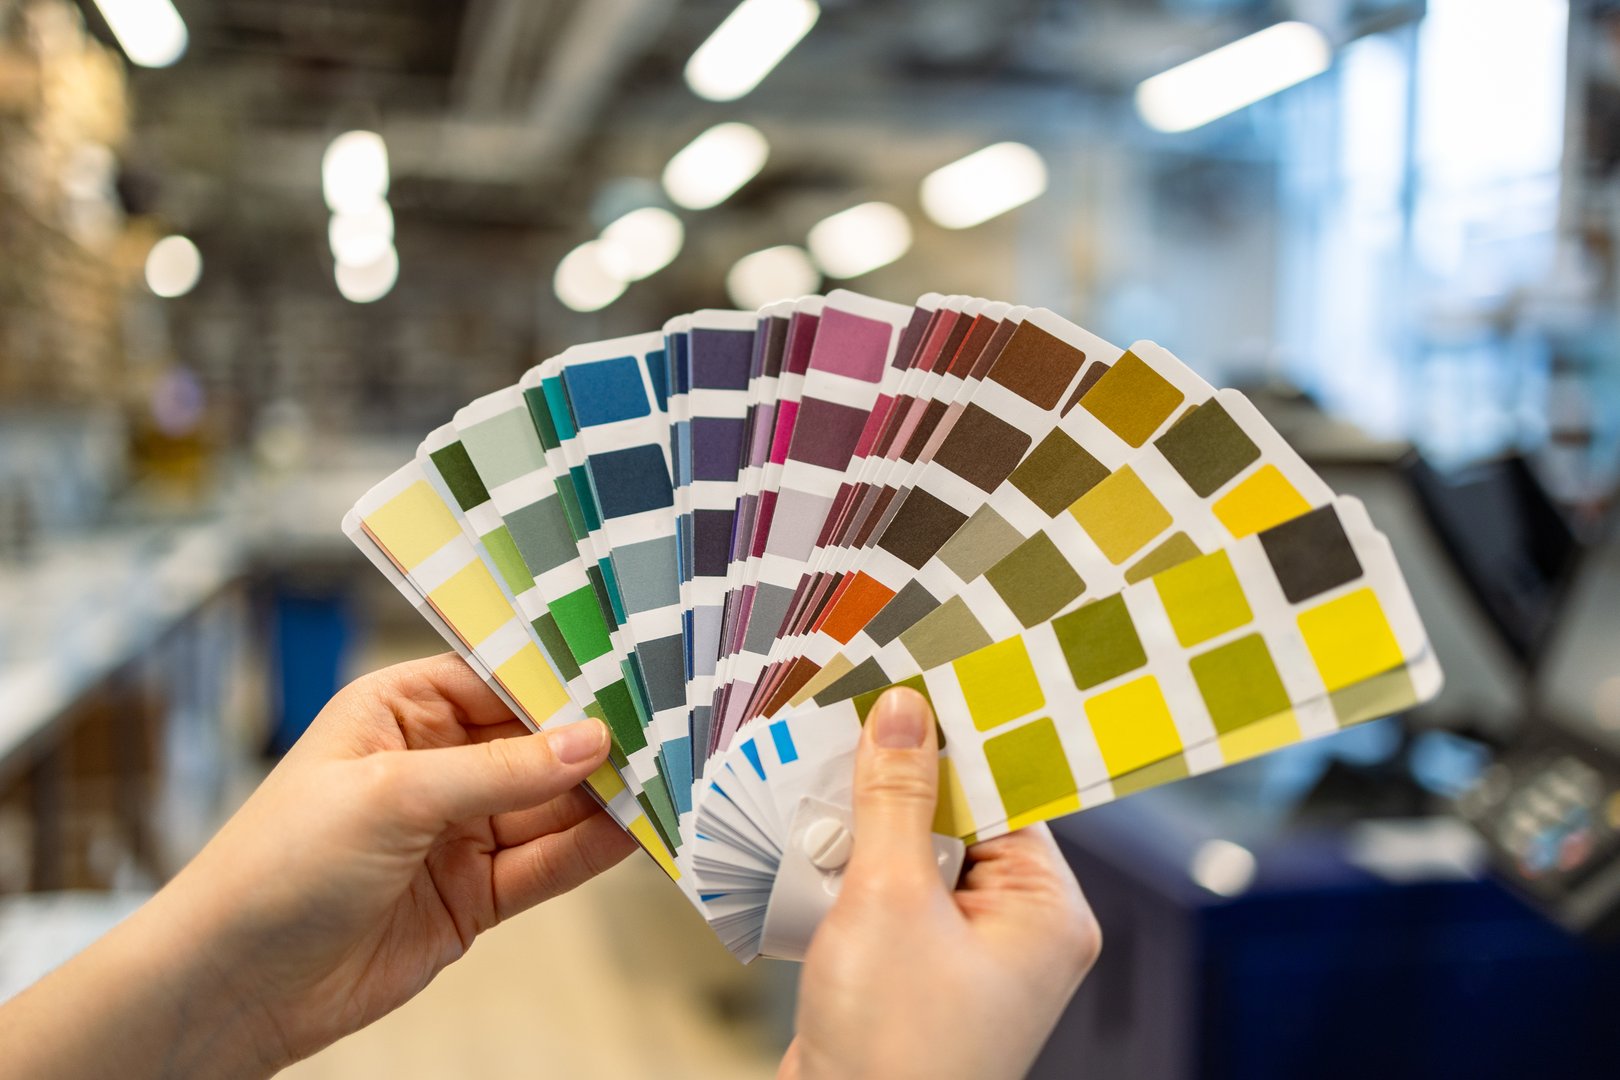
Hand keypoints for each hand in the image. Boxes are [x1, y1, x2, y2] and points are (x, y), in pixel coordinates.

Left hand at [0, 652, 635, 1077]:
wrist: (232, 988)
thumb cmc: (278, 865)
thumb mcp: (389, 796)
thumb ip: (499, 771)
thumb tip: (593, 740)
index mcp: (399, 709)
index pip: (499, 676)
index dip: (563, 676)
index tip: (633, 670)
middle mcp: (435, 762)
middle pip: (536, 741)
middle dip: (598, 738)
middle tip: (671, 724)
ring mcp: (458, 831)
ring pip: (552, 804)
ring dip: (608, 795)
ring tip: (674, 775)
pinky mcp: (474, 895)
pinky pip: (547, 864)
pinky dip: (593, 850)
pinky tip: (640, 830)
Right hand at [782, 688, 1100, 1079]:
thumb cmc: (895, 1049)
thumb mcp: (890, 898)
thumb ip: (896, 797)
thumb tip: (904, 714)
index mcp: (1045, 911)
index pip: (1005, 792)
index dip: (952, 740)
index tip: (906, 688)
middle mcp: (1015, 931)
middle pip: (954, 818)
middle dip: (893, 788)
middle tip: (843, 737)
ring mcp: (962, 955)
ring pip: (910, 856)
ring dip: (859, 833)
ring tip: (815, 802)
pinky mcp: (912, 973)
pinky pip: (884, 897)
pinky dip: (845, 876)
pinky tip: (806, 856)